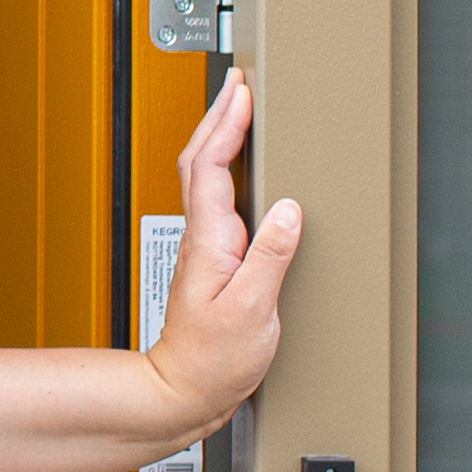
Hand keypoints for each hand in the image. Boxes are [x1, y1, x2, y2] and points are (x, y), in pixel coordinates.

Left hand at [137, 72, 300, 442]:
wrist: (183, 390)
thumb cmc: (212, 360)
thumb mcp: (254, 310)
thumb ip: (271, 256)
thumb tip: (288, 209)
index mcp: (210, 240)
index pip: (212, 164)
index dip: (226, 123)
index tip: (241, 91)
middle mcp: (202, 237)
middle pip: (201, 159)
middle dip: (218, 114)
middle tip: (237, 81)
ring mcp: (204, 247)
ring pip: (204, 175)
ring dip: (218, 136)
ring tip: (237, 108)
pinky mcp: (212, 260)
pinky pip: (215, 197)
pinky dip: (224, 167)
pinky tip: (239, 167)